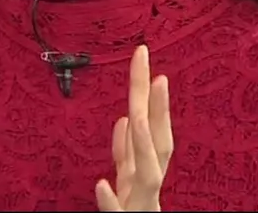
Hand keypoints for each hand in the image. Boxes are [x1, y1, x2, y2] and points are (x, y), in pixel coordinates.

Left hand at [96, 45, 172, 210]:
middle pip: (157, 144)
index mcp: (143, 173)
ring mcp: (138, 207)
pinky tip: (99, 185)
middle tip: (155, 73)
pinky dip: (110, 200)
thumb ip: (126, 152)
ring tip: (134, 116)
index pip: (151, 128)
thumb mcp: (125, 181)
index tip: (145, 58)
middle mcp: (147, 187)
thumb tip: (124, 117)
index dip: (151, 95)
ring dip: (142, 146)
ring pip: (147, 176)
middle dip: (157, 109)